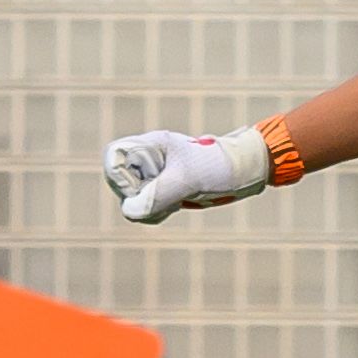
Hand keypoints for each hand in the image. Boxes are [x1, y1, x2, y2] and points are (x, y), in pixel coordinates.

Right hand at [106, 126, 267, 223]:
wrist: (244, 172)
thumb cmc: (218, 167)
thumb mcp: (188, 180)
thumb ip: (158, 194)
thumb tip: (129, 212)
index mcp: (152, 144)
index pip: (114, 155)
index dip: (118, 176)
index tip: (138, 190)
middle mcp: (149, 157)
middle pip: (120, 180)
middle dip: (135, 197)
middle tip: (162, 202)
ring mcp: (156, 173)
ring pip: (131, 196)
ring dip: (145, 207)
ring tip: (172, 205)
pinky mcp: (163, 188)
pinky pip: (144, 205)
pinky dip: (153, 212)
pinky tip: (174, 208)